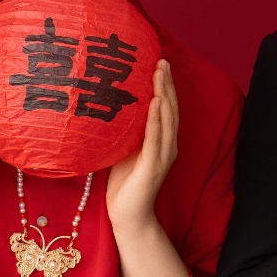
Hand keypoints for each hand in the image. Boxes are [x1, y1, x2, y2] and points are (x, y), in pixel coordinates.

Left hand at [107, 59, 178, 234]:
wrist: (128, 217)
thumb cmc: (123, 184)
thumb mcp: (123, 150)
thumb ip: (124, 131)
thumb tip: (107, 105)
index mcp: (161, 141)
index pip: (166, 108)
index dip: (164, 85)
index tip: (158, 63)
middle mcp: (167, 145)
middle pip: (170, 108)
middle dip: (167, 83)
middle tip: (162, 60)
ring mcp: (162, 156)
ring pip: (167, 119)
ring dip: (164, 94)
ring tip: (160, 73)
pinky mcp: (153, 167)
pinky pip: (156, 139)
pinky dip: (157, 120)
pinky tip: (156, 103)